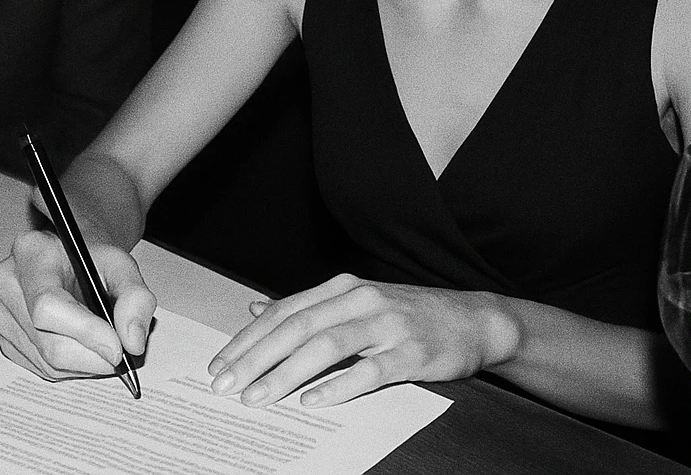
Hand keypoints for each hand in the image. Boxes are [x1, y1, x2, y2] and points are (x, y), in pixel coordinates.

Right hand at [0, 230, 156, 380]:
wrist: (73, 253)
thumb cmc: (92, 256)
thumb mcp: (123, 264)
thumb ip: (135, 297)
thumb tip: (132, 340)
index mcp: (31, 252)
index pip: (48, 305)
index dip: (85, 332)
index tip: (117, 348)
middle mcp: (7, 282)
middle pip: (47, 341)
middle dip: (91, 355)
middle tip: (121, 352)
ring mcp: (0, 311)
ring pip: (45, 361)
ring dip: (84, 363)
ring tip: (104, 343)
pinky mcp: (4, 337)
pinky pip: (39, 367)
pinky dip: (69, 366)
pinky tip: (84, 346)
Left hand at [206, 273, 518, 407]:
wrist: (471, 320)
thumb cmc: (407, 314)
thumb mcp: (355, 302)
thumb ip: (306, 307)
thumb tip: (257, 308)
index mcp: (342, 289)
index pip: (285, 312)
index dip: (249, 339)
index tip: (219, 366)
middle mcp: (360, 300)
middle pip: (298, 327)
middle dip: (256, 357)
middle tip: (226, 385)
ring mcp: (386, 324)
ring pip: (327, 346)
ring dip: (287, 373)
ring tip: (258, 397)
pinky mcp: (411, 352)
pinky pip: (369, 370)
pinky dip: (338, 386)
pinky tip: (313, 402)